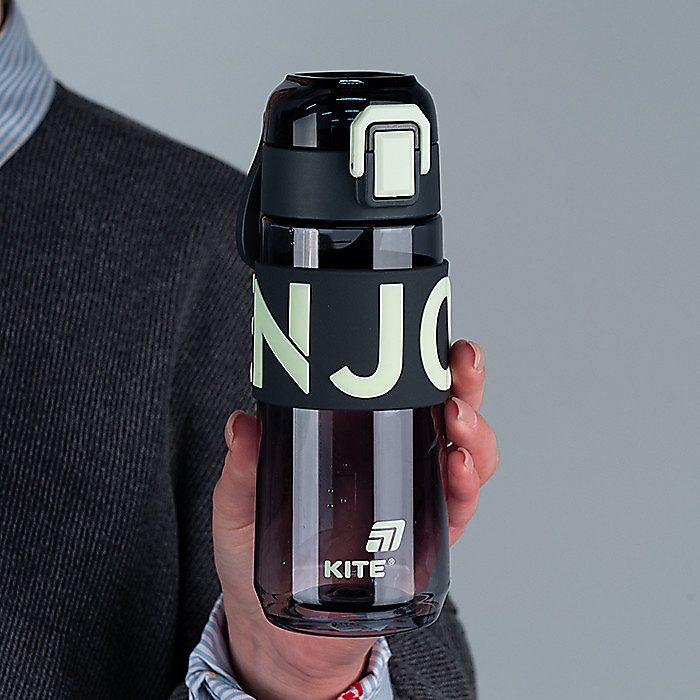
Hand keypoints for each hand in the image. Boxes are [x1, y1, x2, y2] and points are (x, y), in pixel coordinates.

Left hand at [212, 338, 497, 699]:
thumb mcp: (241, 507)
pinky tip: (457, 468)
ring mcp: (412, 501)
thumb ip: (243, 469)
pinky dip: (466, 487)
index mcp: (355, 441)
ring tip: (457, 422)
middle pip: (444, 412)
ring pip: (464, 455)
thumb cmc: (261, 557)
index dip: (424, 362)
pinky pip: (457, 509)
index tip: (433, 340)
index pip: (398, 390)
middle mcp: (393, 463)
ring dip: (473, 433)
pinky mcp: (424, 543)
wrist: (279, 632)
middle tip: (460, 366)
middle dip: (463, 384)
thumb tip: (242, 423)